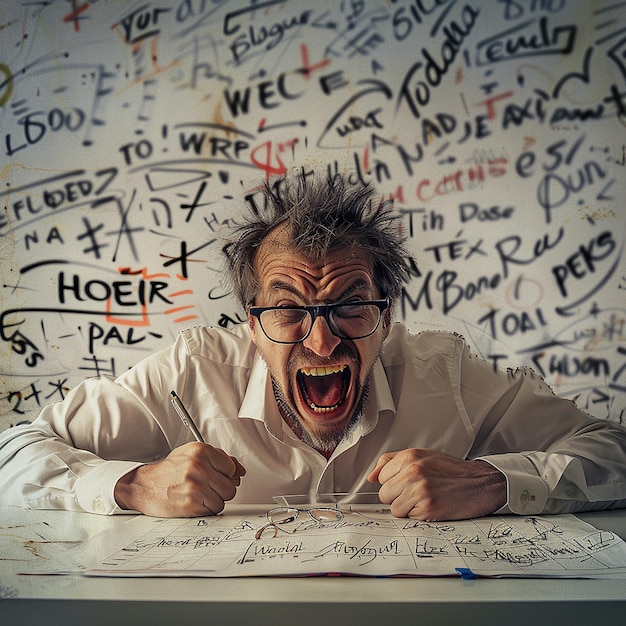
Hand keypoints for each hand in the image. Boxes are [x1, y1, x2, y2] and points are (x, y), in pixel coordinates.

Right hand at [114, 442, 245, 516]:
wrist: (145, 486)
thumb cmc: (169, 471)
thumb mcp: (191, 454)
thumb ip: (217, 458)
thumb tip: (239, 469)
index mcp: (201, 451)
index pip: (232, 467)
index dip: (226, 474)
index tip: (216, 476)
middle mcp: (199, 466)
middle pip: (231, 486)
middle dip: (221, 489)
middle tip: (206, 487)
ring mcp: (196, 486)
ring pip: (224, 500)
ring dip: (214, 500)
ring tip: (198, 494)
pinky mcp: (192, 503)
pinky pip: (213, 510)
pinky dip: (206, 509)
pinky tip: (193, 502)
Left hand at [367, 448, 505, 520]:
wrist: (482, 482)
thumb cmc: (452, 470)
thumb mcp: (422, 456)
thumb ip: (392, 462)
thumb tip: (371, 476)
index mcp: (409, 457)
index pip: (380, 477)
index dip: (393, 483)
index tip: (405, 483)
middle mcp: (412, 471)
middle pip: (384, 494)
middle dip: (397, 497)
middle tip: (417, 493)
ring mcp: (420, 490)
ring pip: (394, 509)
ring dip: (408, 508)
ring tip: (425, 499)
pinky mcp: (429, 507)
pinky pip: (409, 518)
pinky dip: (419, 516)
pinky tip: (433, 505)